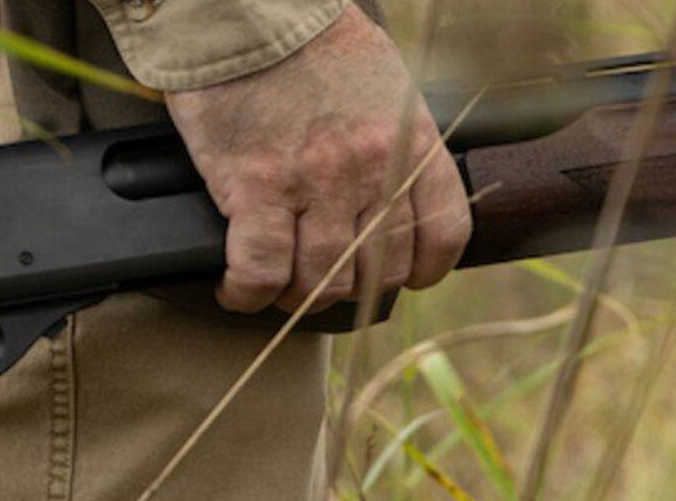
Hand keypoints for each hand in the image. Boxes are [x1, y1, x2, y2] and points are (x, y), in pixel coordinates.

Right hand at [166, 3, 470, 313]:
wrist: (249, 16)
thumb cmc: (311, 44)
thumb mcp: (385, 87)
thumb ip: (394, 143)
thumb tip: (389, 196)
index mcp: (409, 143)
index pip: (441, 236)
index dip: (420, 271)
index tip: (398, 277)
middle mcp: (370, 171)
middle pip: (374, 271)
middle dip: (347, 289)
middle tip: (319, 281)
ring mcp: (313, 183)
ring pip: (318, 282)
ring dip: (295, 297)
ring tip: (273, 284)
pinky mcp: (254, 187)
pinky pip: (259, 270)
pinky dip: (245, 292)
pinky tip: (234, 287)